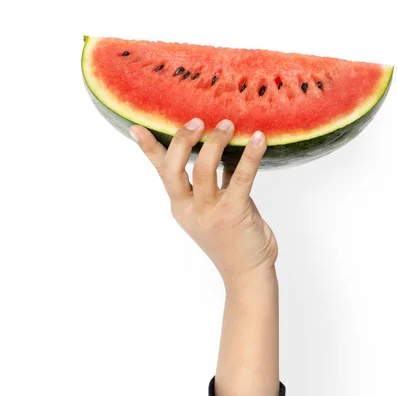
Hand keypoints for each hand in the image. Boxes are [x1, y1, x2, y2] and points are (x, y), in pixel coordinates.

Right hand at [129, 118, 277, 285]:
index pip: (162, 172)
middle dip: (183, 140)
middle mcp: (190, 209)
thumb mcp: (215, 209)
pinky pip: (240, 178)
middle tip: (198, 121)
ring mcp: (210, 213)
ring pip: (204, 169)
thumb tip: (222, 151)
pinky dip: (250, 156)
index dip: (149, 149)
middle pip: (174, 168)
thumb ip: (214, 184)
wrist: (248, 274)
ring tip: (228, 124)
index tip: (136, 127)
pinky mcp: (233, 213)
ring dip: (215, 142)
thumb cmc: (234, 239)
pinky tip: (260, 139)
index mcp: (182, 207)